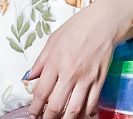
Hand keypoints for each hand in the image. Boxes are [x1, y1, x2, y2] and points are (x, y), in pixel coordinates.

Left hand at [26, 0, 132, 118]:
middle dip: (48, 118)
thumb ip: (40, 61)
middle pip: (56, 105)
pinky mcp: (99, 80)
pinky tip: (81, 115)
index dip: (35, 108)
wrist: (103, 22)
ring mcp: (86, 78)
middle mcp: (69, 73)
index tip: (33, 114)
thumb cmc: (77, 27)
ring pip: (74, 109)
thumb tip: (30, 77)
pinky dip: (86, 113)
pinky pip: (92, 103)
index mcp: (55, 62)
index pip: (41, 92)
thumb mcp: (52, 40)